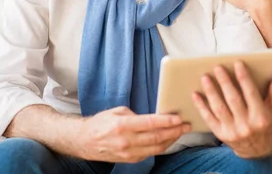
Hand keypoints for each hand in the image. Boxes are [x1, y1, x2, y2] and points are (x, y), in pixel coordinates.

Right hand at [76, 106, 190, 162]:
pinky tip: (168, 140)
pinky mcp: (130, 160)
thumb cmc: (101, 123)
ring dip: (171, 140)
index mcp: (123, 125)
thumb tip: (153, 118)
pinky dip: (161, 147)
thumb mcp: (117, 111)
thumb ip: (136, 115)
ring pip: (156, 148)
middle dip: (174, 131)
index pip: (150, 123)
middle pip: (156, 137)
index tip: (179, 118)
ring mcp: (128, 152)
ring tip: (181, 132)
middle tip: (186, 125)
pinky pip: (150, 154)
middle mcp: (126, 140)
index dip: (166, 121)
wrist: (85, 141)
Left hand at [192, 61, 271, 158]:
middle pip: (233, 100)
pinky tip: (196, 95)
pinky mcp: (222, 135)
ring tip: (205, 78)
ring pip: (219, 108)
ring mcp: (233, 131)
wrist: (260, 153)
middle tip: (217, 67)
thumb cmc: (267, 126)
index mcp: (261, 117)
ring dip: (211, 92)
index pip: (251, 94)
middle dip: (225, 82)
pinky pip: (209, 119)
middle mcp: (247, 125)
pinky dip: (201, 107)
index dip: (244, 78)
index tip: (237, 63)